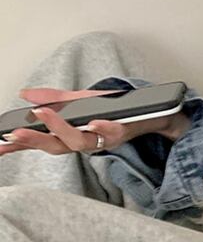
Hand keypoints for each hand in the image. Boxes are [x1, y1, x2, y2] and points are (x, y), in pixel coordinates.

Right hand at [0, 87, 182, 156]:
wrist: (150, 113)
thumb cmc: (112, 110)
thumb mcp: (79, 101)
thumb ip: (52, 99)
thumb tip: (24, 95)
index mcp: (70, 135)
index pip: (39, 143)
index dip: (17, 146)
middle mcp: (83, 142)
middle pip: (54, 146)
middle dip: (33, 141)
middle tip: (14, 134)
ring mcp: (101, 140)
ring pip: (77, 143)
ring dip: (59, 129)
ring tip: (43, 115)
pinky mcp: (121, 133)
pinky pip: (110, 133)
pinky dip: (101, 129)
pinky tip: (93, 122)